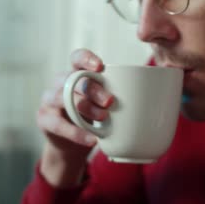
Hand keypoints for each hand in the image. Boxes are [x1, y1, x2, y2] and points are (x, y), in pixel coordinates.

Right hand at [37, 49, 113, 186]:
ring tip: (104, 119)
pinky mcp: (44, 119)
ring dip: (86, 108)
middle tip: (111, 101)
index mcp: (75, 73)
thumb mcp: (104, 105)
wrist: (71, 145)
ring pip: (64, 98)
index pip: (77, 58)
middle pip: (73, 79)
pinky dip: (77, 133)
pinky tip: (92, 139)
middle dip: (94, 89)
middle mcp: (60, 83)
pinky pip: (60, 124)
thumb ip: (118, 96)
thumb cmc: (93, 119)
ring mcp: (49, 100)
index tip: (101, 66)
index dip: (86, 58)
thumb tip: (160, 96)